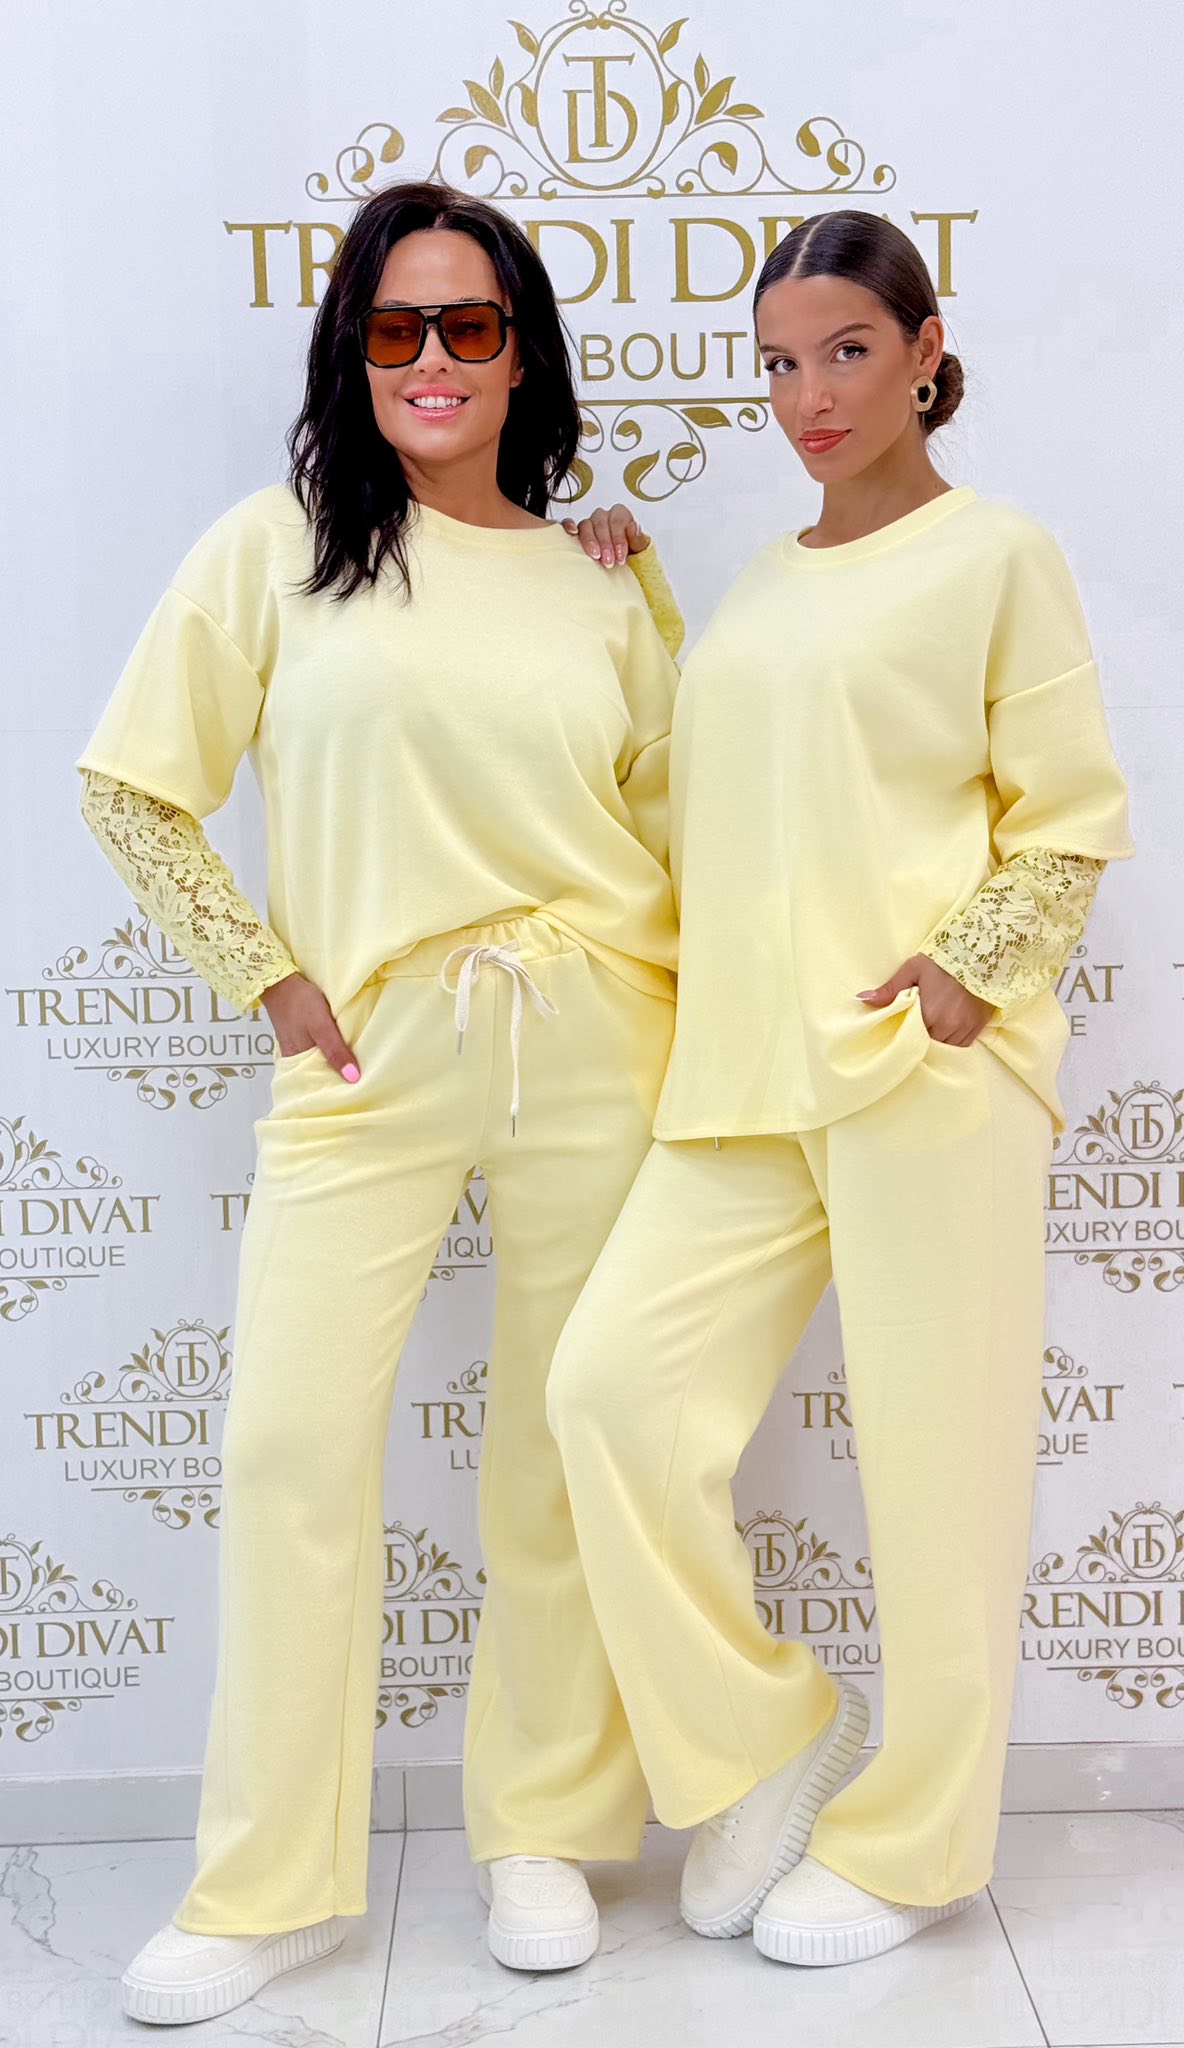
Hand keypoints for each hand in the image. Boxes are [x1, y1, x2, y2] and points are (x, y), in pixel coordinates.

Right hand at [262, 972, 359, 1080]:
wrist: (282, 981)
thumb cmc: (300, 1003)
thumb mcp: (321, 1027)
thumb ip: (336, 1051)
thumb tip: (353, 1078)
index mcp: (298, 1064)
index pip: (321, 1086)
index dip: (340, 1088)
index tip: (361, 1090)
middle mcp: (297, 1060)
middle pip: (323, 1075)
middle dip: (341, 1077)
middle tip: (366, 1080)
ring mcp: (299, 1049)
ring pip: (322, 1062)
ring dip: (338, 1063)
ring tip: (360, 1066)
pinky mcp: (302, 1038)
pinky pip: (319, 1050)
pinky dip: (331, 1051)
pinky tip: (344, 1049)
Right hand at [561, 503, 650, 565]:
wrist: (617, 570)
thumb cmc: (626, 558)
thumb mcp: (637, 551)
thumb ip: (638, 539)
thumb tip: (634, 526)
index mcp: (620, 516)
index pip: (618, 519)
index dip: (619, 538)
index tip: (620, 556)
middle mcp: (603, 517)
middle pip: (601, 522)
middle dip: (605, 543)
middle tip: (609, 561)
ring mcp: (588, 524)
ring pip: (586, 524)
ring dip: (590, 540)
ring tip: (595, 556)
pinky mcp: (575, 532)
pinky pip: (567, 523)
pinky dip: (568, 525)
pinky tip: (573, 534)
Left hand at [857, 955, 992, 1046]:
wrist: (979, 953)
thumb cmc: (941, 962)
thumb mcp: (912, 970)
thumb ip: (889, 989)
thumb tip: (861, 999)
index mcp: (929, 1014)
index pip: (912, 1038)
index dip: (907, 1036)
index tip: (904, 1031)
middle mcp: (948, 1025)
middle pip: (930, 1046)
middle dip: (923, 1040)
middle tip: (917, 1030)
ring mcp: (965, 1027)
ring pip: (947, 1048)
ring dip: (939, 1043)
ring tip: (932, 1032)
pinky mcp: (978, 1026)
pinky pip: (963, 1046)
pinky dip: (954, 1043)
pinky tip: (947, 1033)